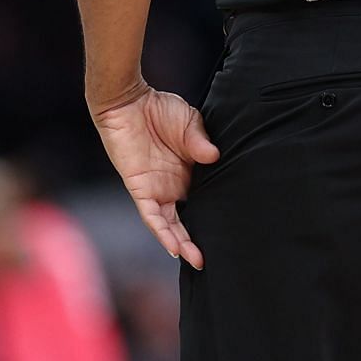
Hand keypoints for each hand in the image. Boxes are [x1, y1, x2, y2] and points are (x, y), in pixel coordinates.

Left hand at [91, 85, 220, 268]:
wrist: (128, 100)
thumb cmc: (159, 109)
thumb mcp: (189, 122)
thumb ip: (199, 141)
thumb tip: (214, 156)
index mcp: (189, 173)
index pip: (204, 200)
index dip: (215, 216)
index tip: (232, 232)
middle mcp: (174, 186)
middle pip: (187, 220)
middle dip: (199, 240)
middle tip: (215, 259)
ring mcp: (157, 189)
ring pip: (170, 224)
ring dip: (182, 242)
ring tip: (197, 260)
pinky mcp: (140, 188)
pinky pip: (151, 215)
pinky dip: (162, 231)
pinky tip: (173, 246)